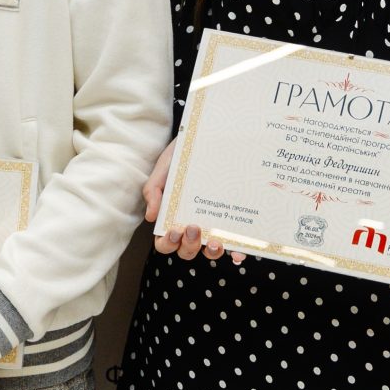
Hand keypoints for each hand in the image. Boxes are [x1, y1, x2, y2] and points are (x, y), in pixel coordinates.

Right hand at [145, 138, 246, 266]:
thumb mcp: (164, 168)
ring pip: (208, 251)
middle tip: (193, 227)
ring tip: (215, 241)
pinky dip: (236, 252)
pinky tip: (239, 252)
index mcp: (171, 217)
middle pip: (186, 251)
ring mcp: (211, 224)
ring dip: (211, 252)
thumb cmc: (181, 155)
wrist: (209, 136)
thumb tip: (151, 216)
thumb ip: (154, 189)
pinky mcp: (231, 220)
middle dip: (188, 246)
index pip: (165, 243)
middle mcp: (191, 225)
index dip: (168, 244)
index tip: (174, 230)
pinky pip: (234, 243)